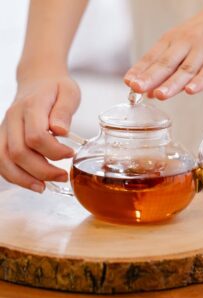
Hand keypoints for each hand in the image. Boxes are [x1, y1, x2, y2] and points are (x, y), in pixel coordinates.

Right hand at [0, 67, 79, 192]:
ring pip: (4, 159)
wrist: (38, 80)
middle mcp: (13, 118)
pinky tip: (31, 182)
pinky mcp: (3, 136)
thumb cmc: (57, 88)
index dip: (54, 151)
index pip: (36, 136)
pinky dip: (13, 175)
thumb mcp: (69, 93)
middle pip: (19, 152)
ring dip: (23, 178)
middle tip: (63, 175)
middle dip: (42, 170)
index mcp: (31, 106)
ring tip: (44, 188)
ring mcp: (5, 128)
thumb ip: (64, 111)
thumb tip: (60, 131)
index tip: (71, 154)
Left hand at [124, 0, 202, 99]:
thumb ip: (167, 70)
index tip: (128, 83)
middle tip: (136, 88)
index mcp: (174, 40)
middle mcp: (187, 43)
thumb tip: (149, 93)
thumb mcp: (183, 45)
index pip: (152, 57)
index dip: (140, 70)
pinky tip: (191, 90)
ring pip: (187, 68)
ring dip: (172, 83)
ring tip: (159, 95)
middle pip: (166, 63)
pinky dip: (201, 80)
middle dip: (150, 77)